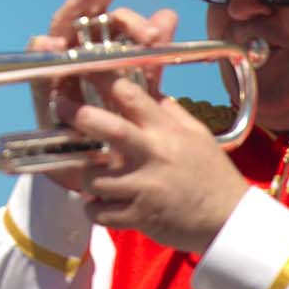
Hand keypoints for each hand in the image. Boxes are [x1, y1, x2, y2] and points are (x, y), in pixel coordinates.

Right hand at [29, 0, 179, 190]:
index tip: (149, 9)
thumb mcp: (141, 85)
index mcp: (101, 48)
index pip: (110, 16)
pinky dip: (42, 47)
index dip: (128, 6)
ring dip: (73, 8)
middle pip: (84, 14)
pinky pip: (36, 60)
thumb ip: (151, 52)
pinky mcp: (42, 85)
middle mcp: (77, 52)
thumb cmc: (117, 123)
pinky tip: (53, 40)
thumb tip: (168, 14)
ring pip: (60, 28)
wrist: (98, 167)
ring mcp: (58, 66)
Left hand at [57, 75, 249, 253]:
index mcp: (166, 132)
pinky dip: (93, 208)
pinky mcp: (138, 216)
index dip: (103, 79)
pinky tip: (100, 204)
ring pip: (93, 177)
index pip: (131, 96)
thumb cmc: (211, 174)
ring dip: (87, 178)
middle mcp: (153, 155)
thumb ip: (169, 113)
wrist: (229, 220)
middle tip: (59, 106)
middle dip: (77, 114)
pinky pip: (98, 211)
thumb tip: (150, 92)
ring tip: (95, 179)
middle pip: (107, 128)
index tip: (83, 68)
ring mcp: (144, 187)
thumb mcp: (197, 135)